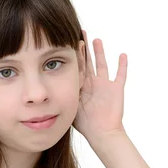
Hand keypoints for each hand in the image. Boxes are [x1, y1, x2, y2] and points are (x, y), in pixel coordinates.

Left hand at [73, 30, 127, 144]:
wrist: (101, 134)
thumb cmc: (85, 125)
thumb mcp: (70, 106)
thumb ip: (62, 94)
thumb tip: (44, 88)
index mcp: (81, 87)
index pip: (76, 66)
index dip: (73, 54)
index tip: (69, 41)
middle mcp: (92, 83)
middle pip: (87, 61)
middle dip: (84, 48)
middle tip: (81, 33)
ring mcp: (105, 86)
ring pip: (102, 64)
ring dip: (100, 52)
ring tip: (96, 40)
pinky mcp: (116, 89)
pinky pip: (120, 75)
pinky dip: (122, 65)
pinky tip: (123, 54)